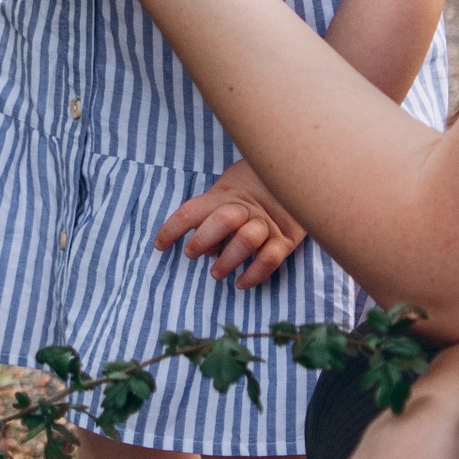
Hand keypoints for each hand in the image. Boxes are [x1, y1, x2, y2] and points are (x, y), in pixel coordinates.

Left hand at [155, 159, 306, 290]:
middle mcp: (246, 208)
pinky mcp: (286, 239)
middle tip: (191, 254)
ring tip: (217, 274)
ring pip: (247, 239)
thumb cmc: (255, 184)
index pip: (193, 210)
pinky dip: (254, 274)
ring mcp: (267, 223)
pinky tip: (241, 283)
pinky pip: (270, 258)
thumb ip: (215, 211)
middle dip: (203, 239)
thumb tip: (206, 249)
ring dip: (227, 260)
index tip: (160, 245)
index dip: (172, 228)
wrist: (299, 175)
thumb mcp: (230, 187)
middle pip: (223, 220)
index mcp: (226, 194)